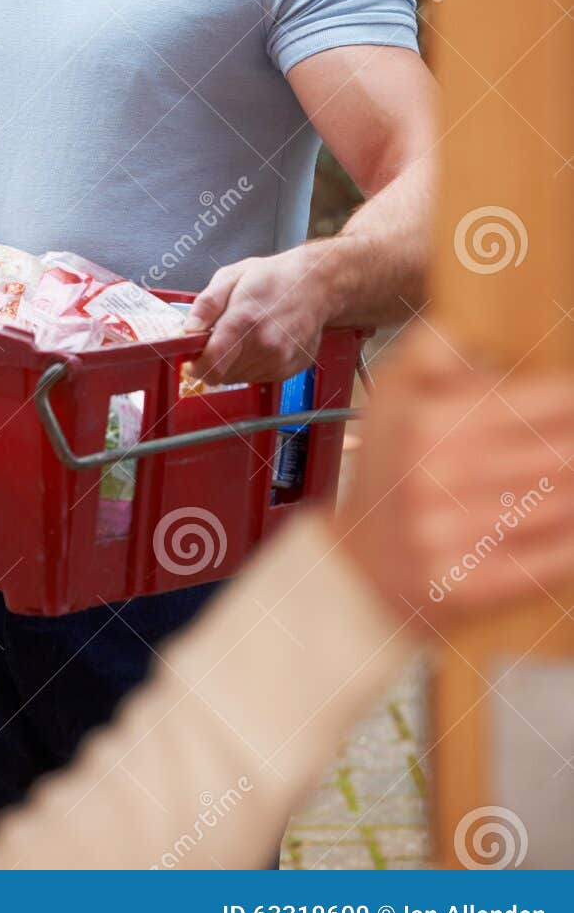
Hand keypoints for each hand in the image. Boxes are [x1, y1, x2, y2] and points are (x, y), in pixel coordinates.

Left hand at [182, 245, 330, 384]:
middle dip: (212, 360)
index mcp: (244, 321)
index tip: (189, 359)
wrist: (317, 285)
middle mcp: (264, 346)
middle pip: (221, 374)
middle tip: (218, 337)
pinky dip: (251, 364)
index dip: (194, 366)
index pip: (211, 364)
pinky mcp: (289, 369)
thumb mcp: (231, 276)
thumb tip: (188, 330)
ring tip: (244, 334)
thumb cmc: (273, 277)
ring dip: (232, 363)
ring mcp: (280, 360)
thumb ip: (206, 304)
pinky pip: (257, 377)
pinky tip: (260, 341)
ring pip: (238, 377)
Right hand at [331, 325, 573, 632]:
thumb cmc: (389, 471)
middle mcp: (436, 479)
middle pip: (556, 453)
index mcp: (423, 423)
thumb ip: (430, 349)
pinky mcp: (472, 587)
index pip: (530, 401)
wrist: (359, 569)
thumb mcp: (390, 396)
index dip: (569, 395)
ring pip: (562, 504)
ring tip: (572, 468)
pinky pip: (554, 559)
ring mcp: (453, 537)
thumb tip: (473, 325)